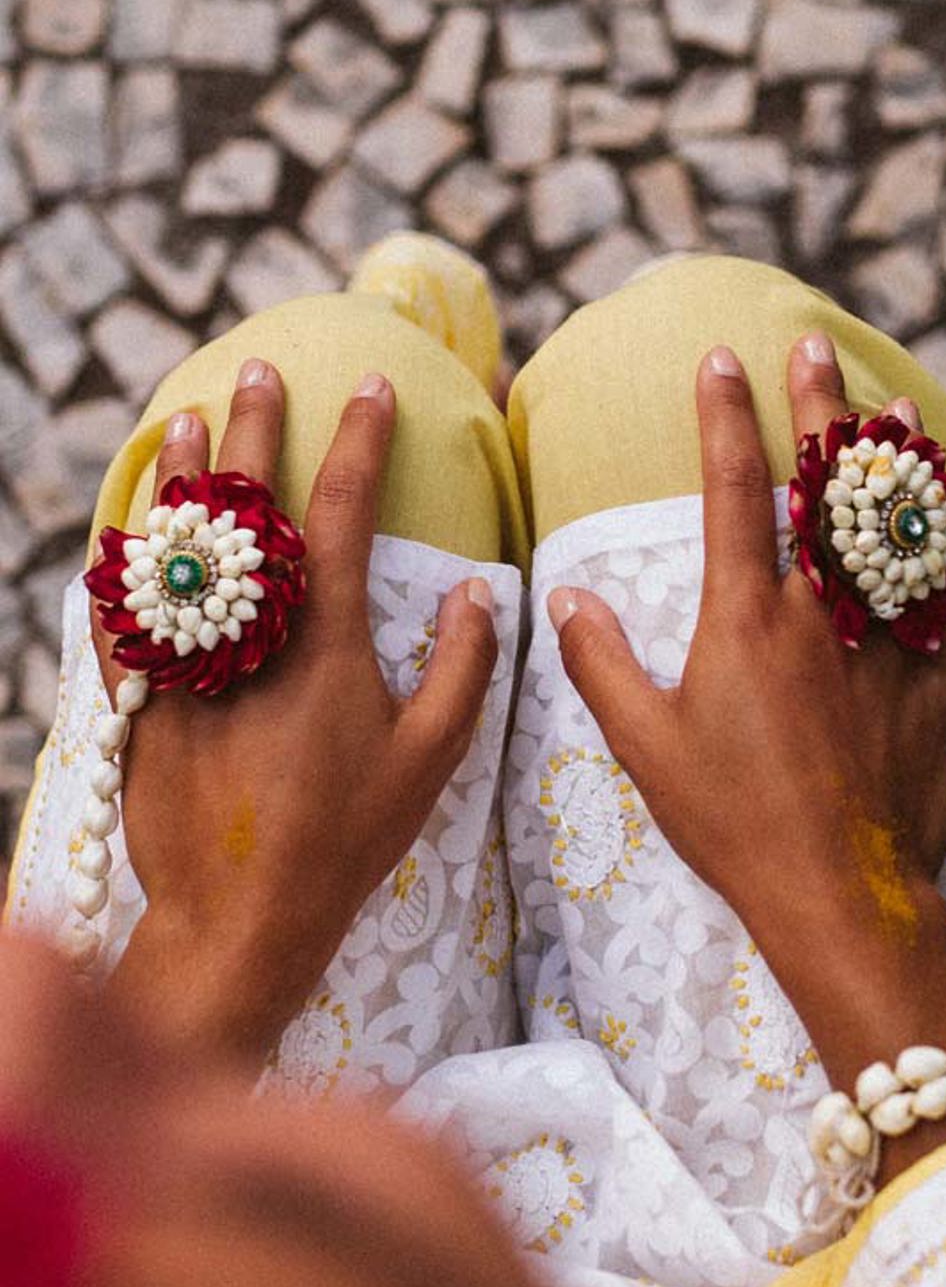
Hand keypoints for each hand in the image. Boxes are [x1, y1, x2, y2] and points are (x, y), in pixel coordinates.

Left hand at [94, 362, 497, 1065]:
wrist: (239, 915)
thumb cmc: (347, 838)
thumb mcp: (429, 760)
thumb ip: (462, 668)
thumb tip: (478, 592)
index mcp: (324, 638)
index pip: (341, 508)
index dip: (359, 439)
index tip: (372, 385)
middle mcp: (248, 633)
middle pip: (245, 505)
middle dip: (254, 427)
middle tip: (260, 371)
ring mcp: (186, 661)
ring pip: (175, 546)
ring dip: (180, 476)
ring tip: (183, 420)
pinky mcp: (142, 697)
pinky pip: (125, 612)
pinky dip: (127, 562)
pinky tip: (127, 529)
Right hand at [548, 335, 945, 1121]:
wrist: (839, 891)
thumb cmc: (733, 822)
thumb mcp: (646, 748)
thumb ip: (602, 665)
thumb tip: (569, 595)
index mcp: (745, 619)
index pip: (735, 491)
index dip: (725, 418)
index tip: (719, 360)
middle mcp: (821, 613)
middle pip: (824, 487)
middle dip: (818, 407)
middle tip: (813, 347)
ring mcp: (886, 643)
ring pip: (896, 526)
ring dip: (894, 459)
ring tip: (895, 403)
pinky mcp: (934, 684)